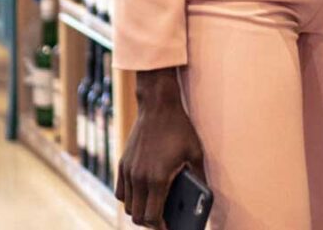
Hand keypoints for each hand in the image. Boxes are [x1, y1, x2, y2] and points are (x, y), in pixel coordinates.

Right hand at [118, 69, 204, 227]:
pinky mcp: (122, 163)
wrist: (157, 105)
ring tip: (153, 210)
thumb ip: (199, 180)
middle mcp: (139, 178)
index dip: (161, 228)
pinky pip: (121, 192)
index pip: (152, 217)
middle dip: (150, 223)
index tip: (170, 229)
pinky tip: (142, 196)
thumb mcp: (196, 154)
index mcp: (158, 179)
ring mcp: (128, 171)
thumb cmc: (180, 129)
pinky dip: (129, 199)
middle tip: (164, 222)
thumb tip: (202, 200)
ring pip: (128, 205)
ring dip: (139, 211)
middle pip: (137, 216)